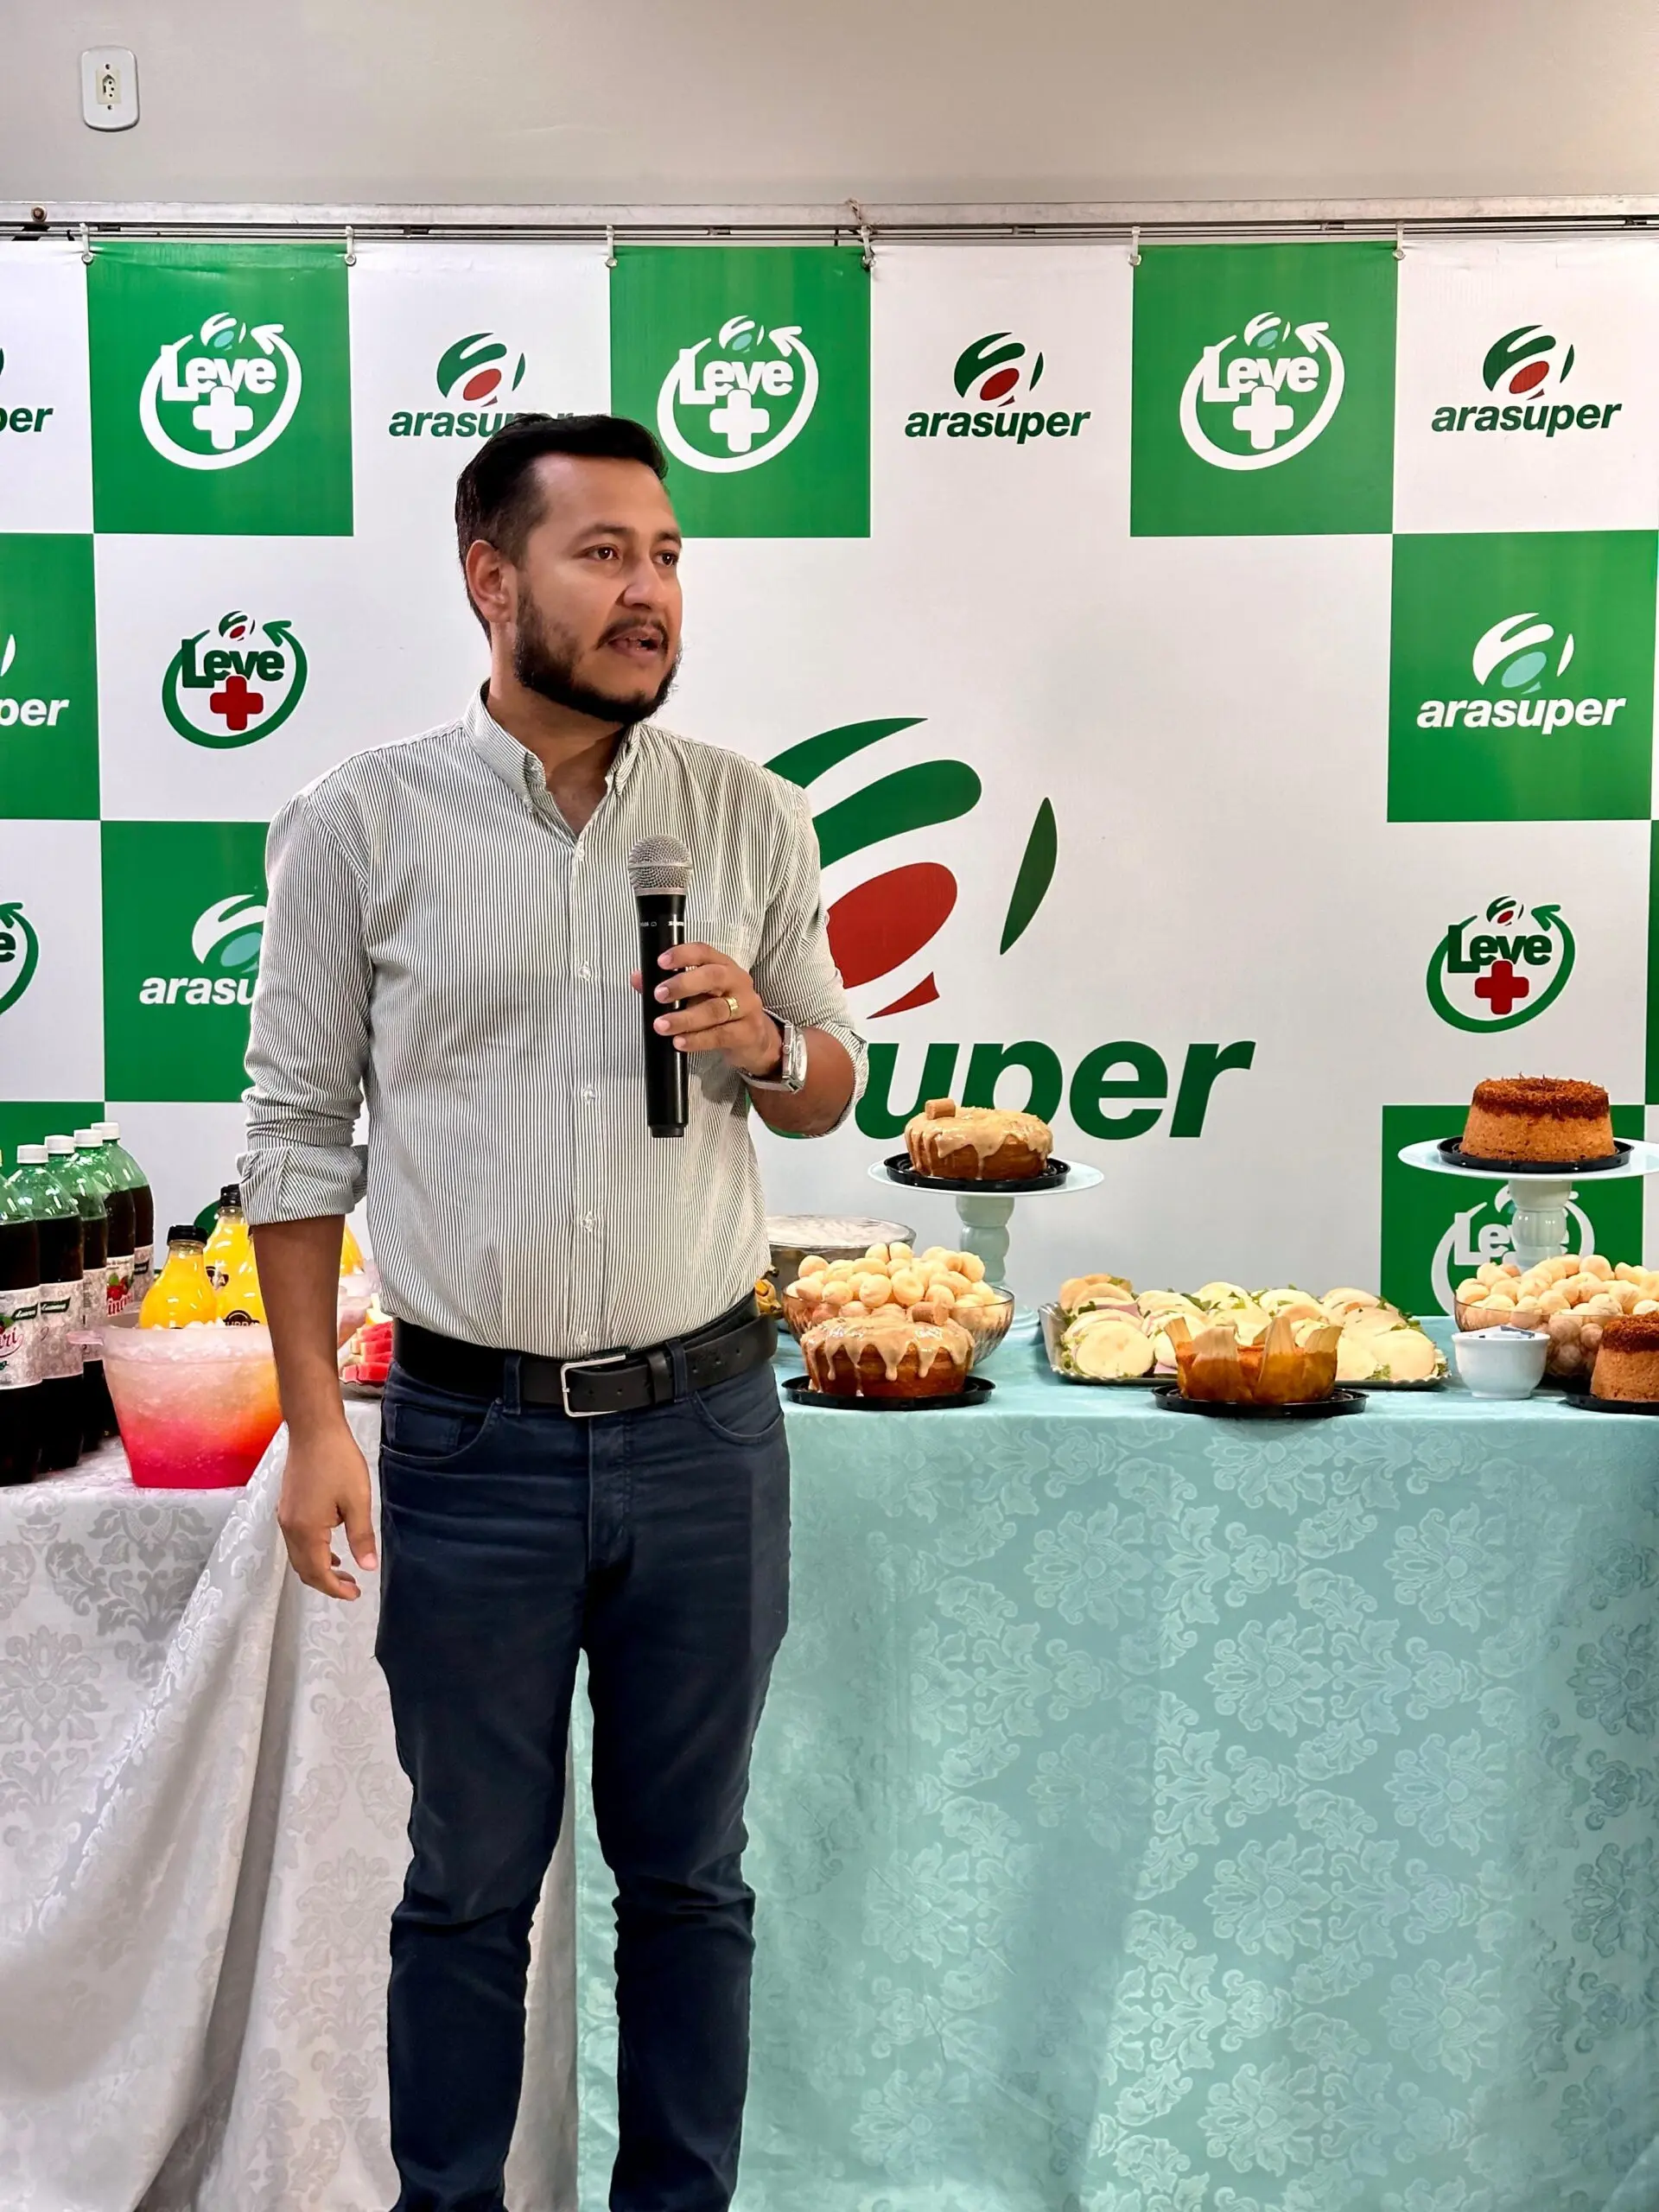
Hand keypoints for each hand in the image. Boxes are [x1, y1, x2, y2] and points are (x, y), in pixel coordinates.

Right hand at [276, 1423, 377, 1599]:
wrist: (313, 1430)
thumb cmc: (337, 1460)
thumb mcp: (357, 1500)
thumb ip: (361, 1536)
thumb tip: (368, 1567)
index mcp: (306, 1530)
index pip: (318, 1572)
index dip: (336, 1588)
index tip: (355, 1595)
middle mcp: (290, 1528)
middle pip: (304, 1569)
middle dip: (327, 1583)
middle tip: (352, 1588)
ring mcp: (285, 1516)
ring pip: (298, 1556)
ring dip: (319, 1568)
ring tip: (344, 1570)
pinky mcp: (287, 1506)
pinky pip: (296, 1541)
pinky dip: (312, 1552)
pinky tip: (330, 1546)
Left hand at [631, 943, 782, 1079]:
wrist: (754, 1039)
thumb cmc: (722, 1011)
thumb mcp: (698, 995)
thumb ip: (668, 986)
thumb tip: (638, 978)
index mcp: (723, 966)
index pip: (704, 952)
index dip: (683, 955)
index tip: (661, 962)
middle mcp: (737, 982)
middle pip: (713, 977)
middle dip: (683, 985)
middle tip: (659, 995)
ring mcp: (746, 1007)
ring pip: (715, 1010)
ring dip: (685, 1018)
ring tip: (662, 1026)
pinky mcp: (748, 1032)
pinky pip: (721, 1035)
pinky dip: (698, 1040)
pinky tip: (680, 1042)